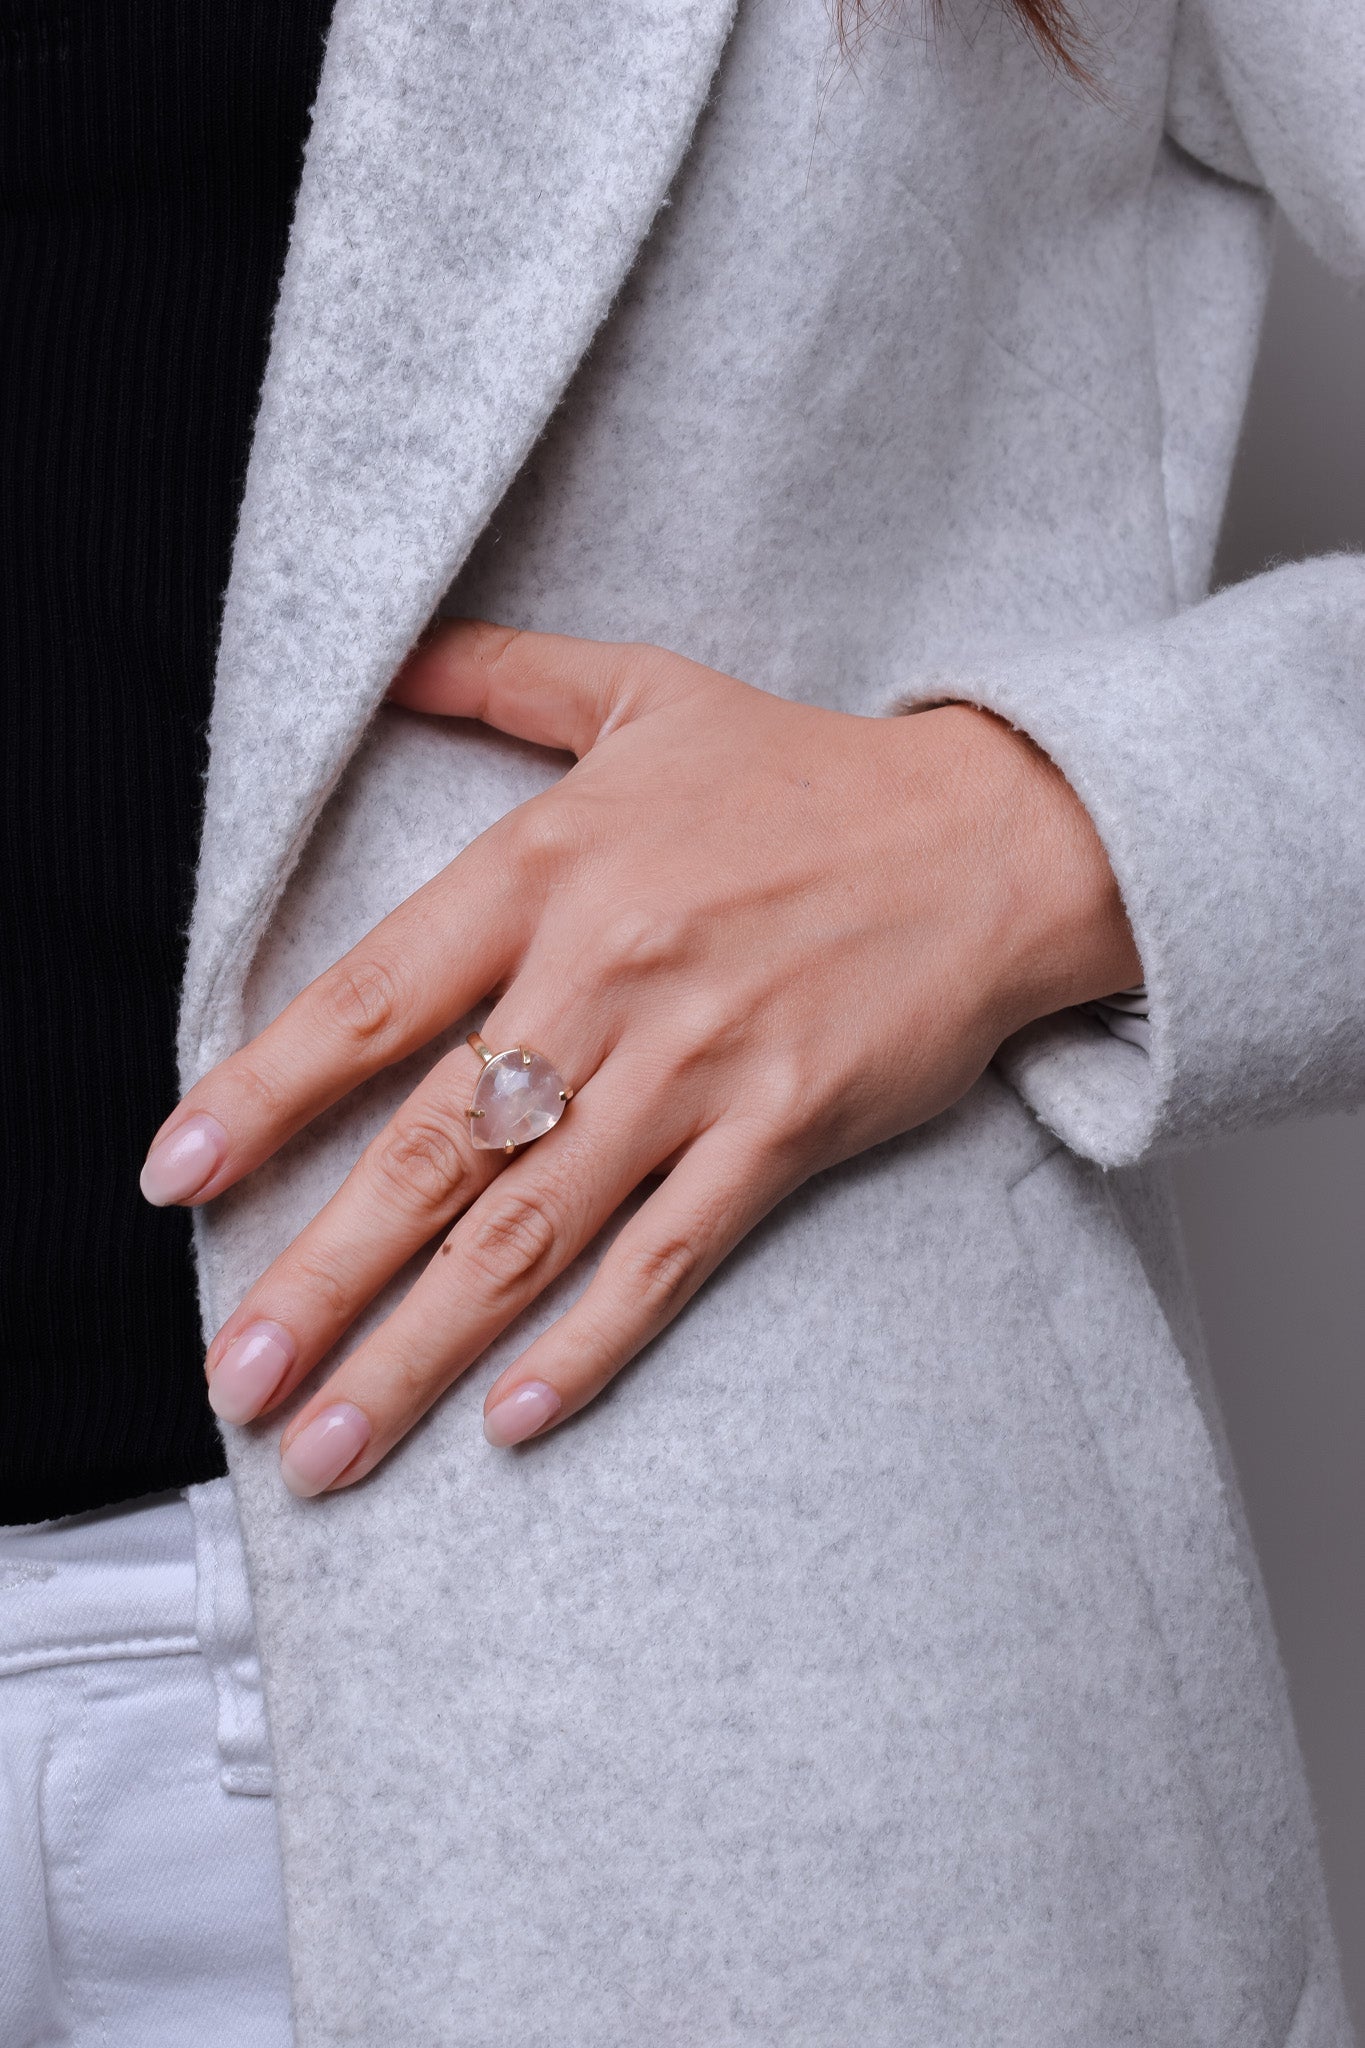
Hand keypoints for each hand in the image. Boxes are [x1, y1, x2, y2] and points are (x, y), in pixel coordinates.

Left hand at [141, 622, 1139, 1495]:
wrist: (994, 834)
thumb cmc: (806, 775)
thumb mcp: (644, 691)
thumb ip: (501, 677)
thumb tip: (386, 660)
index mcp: (548, 869)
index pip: (371, 1001)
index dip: (262, 1094)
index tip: (175, 1180)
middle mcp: (604, 977)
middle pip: (432, 1149)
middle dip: (320, 1276)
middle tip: (235, 1376)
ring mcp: (695, 1066)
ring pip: (530, 1231)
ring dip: (418, 1347)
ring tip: (327, 1442)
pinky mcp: (782, 1133)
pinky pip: (669, 1257)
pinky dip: (591, 1344)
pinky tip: (514, 1419)